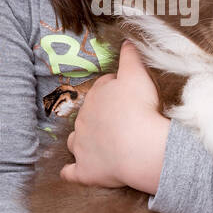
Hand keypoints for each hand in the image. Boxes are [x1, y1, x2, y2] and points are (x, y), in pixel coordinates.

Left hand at [60, 38, 169, 191]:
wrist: (140, 147)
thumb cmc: (140, 109)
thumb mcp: (137, 74)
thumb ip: (130, 56)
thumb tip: (125, 40)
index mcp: (96, 96)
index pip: (102, 88)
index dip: (115, 90)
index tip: (127, 96)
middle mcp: (84, 120)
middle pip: (89, 114)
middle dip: (99, 116)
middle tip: (119, 122)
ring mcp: (82, 147)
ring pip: (75, 141)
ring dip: (82, 142)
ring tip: (96, 145)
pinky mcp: (85, 171)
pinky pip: (71, 172)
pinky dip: (71, 172)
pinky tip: (73, 172)